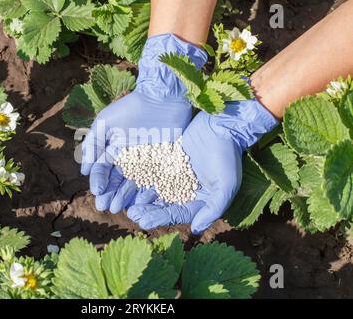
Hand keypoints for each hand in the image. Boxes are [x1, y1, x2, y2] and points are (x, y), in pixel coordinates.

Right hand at [81, 33, 206, 212]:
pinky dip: (147, 192)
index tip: (97, 193)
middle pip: (117, 182)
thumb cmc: (132, 107)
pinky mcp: (164, 164)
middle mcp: (128, 160)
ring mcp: (146, 163)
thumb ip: (93, 143)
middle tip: (106, 207)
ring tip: (120, 208)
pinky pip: (154, 182)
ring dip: (125, 197)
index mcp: (113, 151)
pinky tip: (141, 202)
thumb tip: (84, 170)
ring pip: (133, 185)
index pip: (103, 171)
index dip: (98, 182)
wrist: (163, 98)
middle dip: (110, 194)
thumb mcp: (106, 122)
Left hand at [127, 99, 277, 233]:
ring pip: (155, 190)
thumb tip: (195, 230)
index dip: (160, 218)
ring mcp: (176, 175)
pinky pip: (153, 172)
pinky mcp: (168, 161)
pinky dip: (142, 178)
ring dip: (142, 197)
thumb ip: (213, 209)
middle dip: (148, 211)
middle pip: (163, 205)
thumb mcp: (226, 185)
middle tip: (132, 214)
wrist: (222, 126)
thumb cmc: (228, 156)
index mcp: (200, 200)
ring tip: (128, 202)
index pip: (177, 213)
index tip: (144, 223)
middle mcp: (186, 190)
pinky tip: (130, 183)